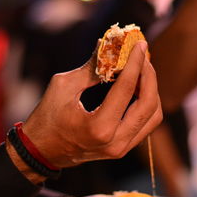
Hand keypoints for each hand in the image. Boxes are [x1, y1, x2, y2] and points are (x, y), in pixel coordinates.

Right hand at [22, 41, 161, 167]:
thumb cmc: (47, 118)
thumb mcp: (64, 87)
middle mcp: (115, 142)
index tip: (140, 44)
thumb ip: (91, 68)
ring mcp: (122, 149)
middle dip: (149, 75)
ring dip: (151, 89)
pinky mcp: (124, 149)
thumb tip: (109, 45)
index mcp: (99, 128)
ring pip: (153, 115)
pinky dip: (147, 103)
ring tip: (140, 70)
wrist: (43, 152)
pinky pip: (146, 124)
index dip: (135, 63)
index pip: (125, 89)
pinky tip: (137, 87)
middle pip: (149, 103)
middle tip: (142, 55)